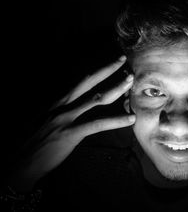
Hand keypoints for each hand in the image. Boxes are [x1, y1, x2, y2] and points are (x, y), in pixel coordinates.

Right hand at [8, 56, 134, 191]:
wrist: (22, 162)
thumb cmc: (38, 141)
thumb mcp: (50, 119)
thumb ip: (66, 110)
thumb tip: (84, 104)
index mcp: (59, 101)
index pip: (82, 81)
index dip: (98, 71)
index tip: (113, 63)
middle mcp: (63, 105)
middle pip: (89, 82)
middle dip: (107, 69)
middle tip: (124, 60)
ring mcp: (66, 118)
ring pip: (96, 99)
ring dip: (116, 89)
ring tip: (131, 83)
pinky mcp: (70, 133)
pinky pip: (97, 124)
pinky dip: (116, 121)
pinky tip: (130, 119)